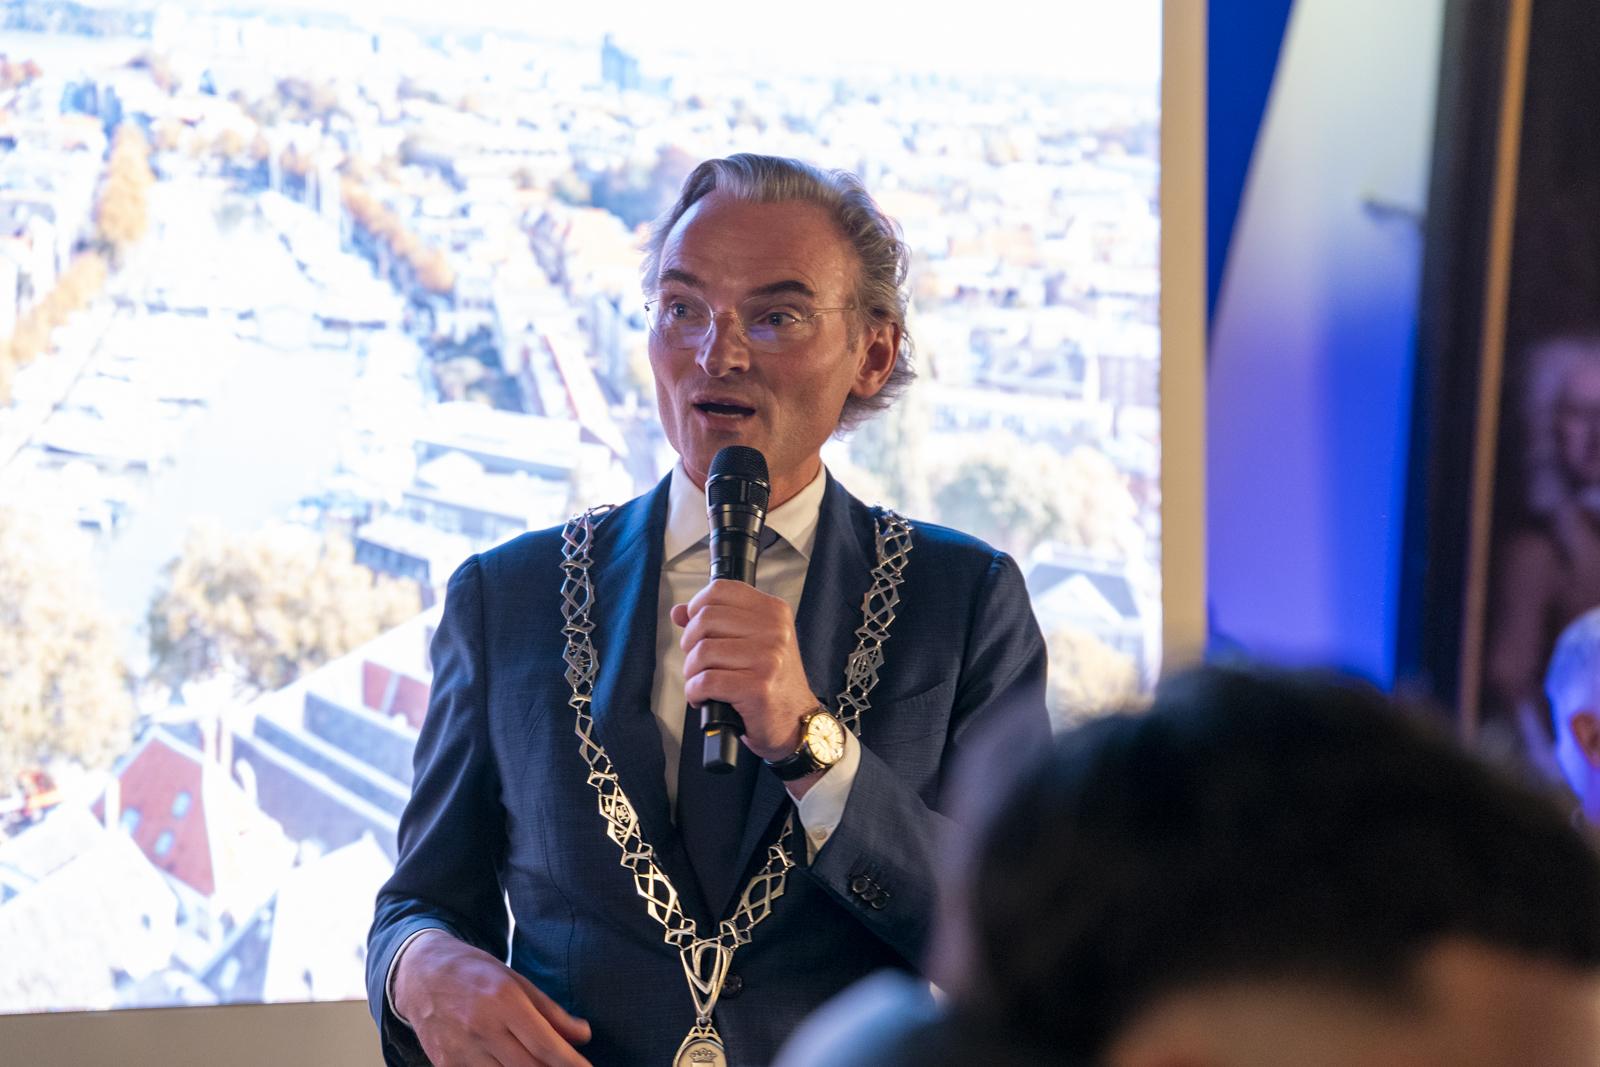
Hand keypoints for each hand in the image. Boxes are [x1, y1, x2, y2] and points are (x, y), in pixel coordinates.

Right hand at [393, 930, 591, 1066]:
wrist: (420, 975)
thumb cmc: (474, 972)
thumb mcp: (516, 980)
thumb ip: (551, 1011)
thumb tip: (583, 1035)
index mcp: (503, 1000)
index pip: (544, 1044)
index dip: (570, 1063)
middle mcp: (481, 1027)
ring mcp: (460, 1050)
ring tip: (542, 1066)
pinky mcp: (445, 1065)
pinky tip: (511, 1064)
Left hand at [671, 579, 817, 762]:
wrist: (796, 721)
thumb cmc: (773, 682)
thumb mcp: (753, 641)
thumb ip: (717, 622)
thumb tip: (680, 611)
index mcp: (774, 612)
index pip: (720, 590)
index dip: (697, 607)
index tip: (696, 625)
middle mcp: (775, 631)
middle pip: (706, 619)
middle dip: (691, 643)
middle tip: (698, 660)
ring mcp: (768, 659)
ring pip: (703, 651)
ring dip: (692, 671)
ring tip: (702, 681)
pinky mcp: (757, 688)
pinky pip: (706, 681)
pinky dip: (695, 692)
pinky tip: (703, 697)